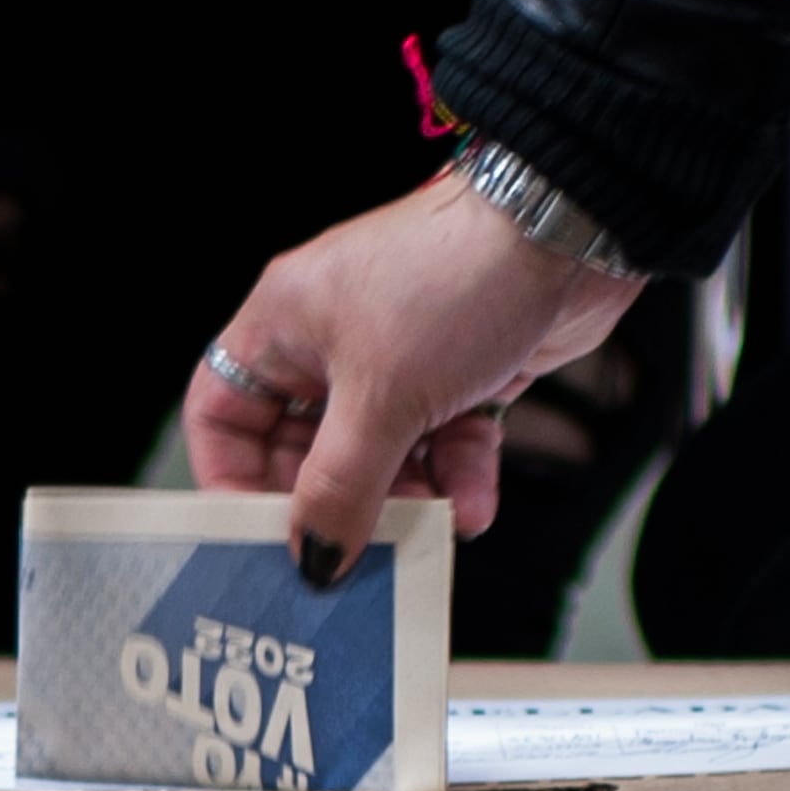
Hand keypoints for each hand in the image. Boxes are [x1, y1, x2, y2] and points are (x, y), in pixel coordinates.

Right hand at [182, 172, 651, 578]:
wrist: (568, 233)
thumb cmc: (455, 273)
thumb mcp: (382, 398)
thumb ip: (341, 489)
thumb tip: (314, 557)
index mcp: (282, 324)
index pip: (221, 416)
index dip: (231, 481)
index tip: (260, 537)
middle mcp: (331, 341)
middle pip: (303, 450)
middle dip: (335, 503)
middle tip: (352, 552)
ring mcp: (397, 359)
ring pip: (379, 458)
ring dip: (406, 501)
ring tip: (429, 524)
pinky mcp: (459, 375)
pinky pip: (441, 448)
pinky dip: (457, 479)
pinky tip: (473, 504)